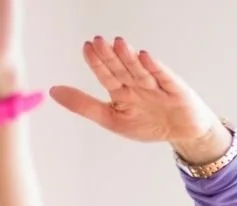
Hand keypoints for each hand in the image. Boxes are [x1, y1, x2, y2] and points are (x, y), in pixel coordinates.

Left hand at [51, 37, 226, 162]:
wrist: (182, 133)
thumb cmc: (148, 125)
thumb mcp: (112, 119)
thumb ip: (83, 105)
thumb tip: (53, 90)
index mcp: (121, 91)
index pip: (106, 74)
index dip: (97, 62)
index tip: (87, 47)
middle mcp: (137, 84)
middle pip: (121, 68)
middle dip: (110, 56)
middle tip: (98, 41)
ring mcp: (156, 84)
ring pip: (139, 70)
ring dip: (129, 58)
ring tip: (118, 44)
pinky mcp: (174, 88)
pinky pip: (163, 77)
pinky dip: (154, 68)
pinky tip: (144, 57)